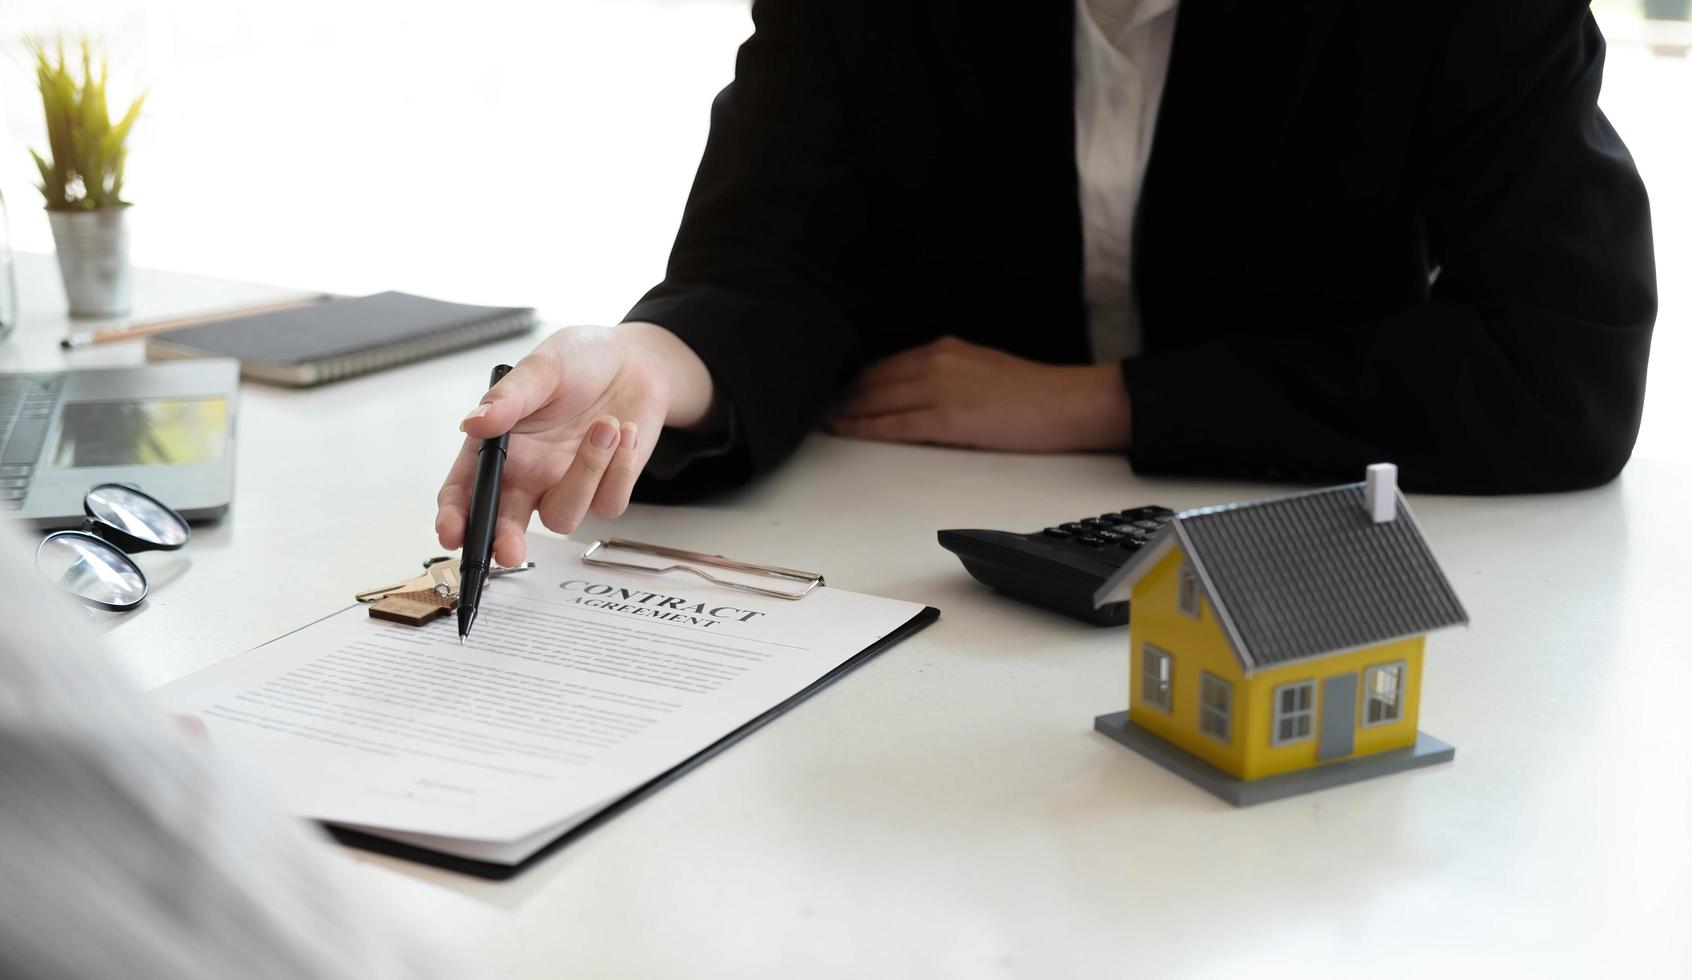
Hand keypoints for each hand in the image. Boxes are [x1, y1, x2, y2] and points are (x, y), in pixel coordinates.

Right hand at [435, 322, 715, 565]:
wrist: (636, 362)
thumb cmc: (581, 361)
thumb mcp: (544, 367)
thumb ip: (511, 397)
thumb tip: (475, 422)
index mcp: (499, 447)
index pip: (465, 490)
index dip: (454, 516)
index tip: (452, 532)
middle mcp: (527, 474)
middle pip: (506, 524)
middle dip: (504, 541)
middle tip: (510, 550)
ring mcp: (565, 486)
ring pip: (563, 517)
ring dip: (586, 473)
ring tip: (606, 425)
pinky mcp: (604, 490)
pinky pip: (608, 504)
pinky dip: (619, 468)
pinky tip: (624, 431)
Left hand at [825, 336, 1132, 451]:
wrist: (1069, 402)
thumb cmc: (1035, 393)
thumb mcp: (984, 369)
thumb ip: (949, 375)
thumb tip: (918, 393)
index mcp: (946, 348)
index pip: (886, 364)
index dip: (855, 380)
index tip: (834, 390)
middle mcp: (938, 361)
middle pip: (873, 379)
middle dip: (842, 394)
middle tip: (815, 407)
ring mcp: (942, 388)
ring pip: (877, 400)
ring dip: (846, 412)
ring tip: (823, 422)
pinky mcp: (949, 418)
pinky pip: (895, 425)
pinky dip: (865, 428)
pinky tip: (846, 432)